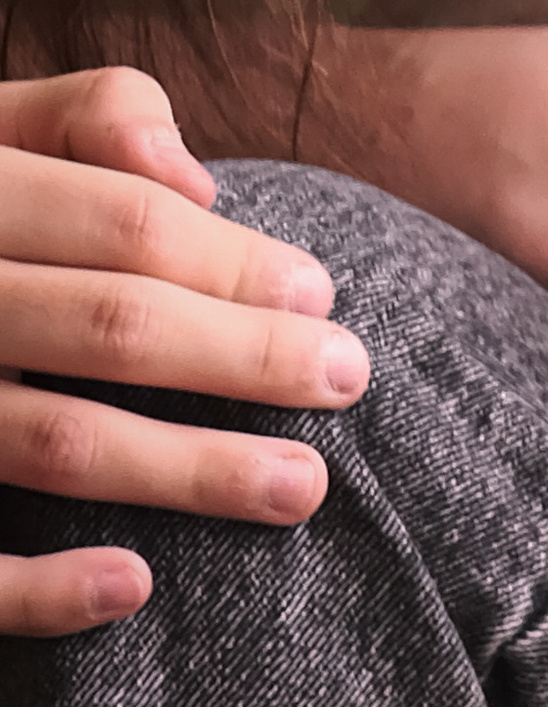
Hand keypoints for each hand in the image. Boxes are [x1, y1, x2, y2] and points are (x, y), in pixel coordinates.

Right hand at [0, 69, 371, 636]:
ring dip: (189, 471)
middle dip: (244, 356)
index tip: (321, 295)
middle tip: (349, 380)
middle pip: (109, 325)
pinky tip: (135, 584)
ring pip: (53, 442)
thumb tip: (193, 179)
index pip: (123, 224)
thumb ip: (81, 118)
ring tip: (301, 488)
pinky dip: (39, 588)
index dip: (233, 260)